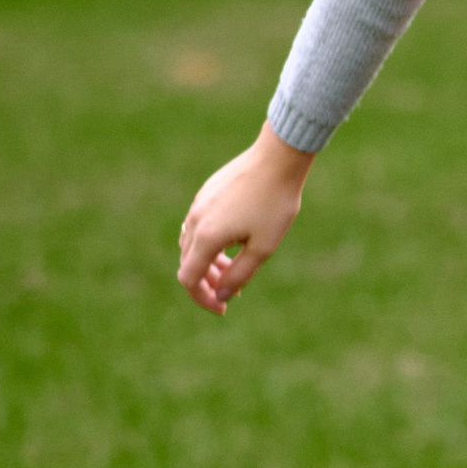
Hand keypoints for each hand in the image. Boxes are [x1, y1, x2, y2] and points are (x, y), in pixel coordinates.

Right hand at [176, 123, 315, 314]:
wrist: (278, 158)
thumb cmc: (276, 203)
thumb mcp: (264, 247)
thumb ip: (239, 275)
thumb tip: (220, 296)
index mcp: (207, 237)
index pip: (189, 278)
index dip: (202, 298)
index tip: (222, 309)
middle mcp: (195, 221)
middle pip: (188, 262)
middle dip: (207, 283)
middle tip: (233, 293)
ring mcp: (198, 205)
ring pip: (192, 244)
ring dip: (209, 262)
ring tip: (236, 268)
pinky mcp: (206, 193)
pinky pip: (199, 226)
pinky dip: (211, 243)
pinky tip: (234, 243)